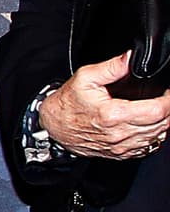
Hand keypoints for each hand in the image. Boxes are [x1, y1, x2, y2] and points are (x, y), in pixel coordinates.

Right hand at [40, 53, 169, 159]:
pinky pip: (148, 148)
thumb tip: (131, 57)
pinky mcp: (120, 154)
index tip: (168, 91)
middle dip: (168, 111)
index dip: (169, 100)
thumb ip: (112, 66)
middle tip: (165, 97)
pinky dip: (154, 136)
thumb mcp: (86, 77)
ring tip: (159, 109)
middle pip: (162, 125)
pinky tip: (150, 125)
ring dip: (163, 123)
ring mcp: (120, 147)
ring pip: (157, 137)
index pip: (157, 111)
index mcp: (113, 114)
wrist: (54, 127)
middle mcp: (119, 134)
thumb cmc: (68, 103)